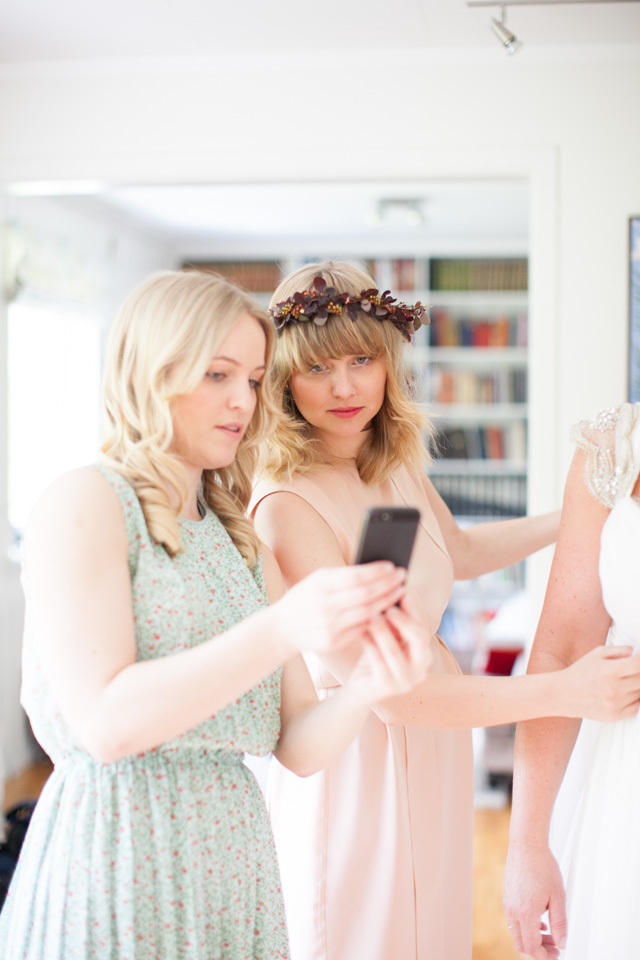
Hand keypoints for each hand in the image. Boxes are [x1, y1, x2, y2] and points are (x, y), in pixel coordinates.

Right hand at [278, 561, 405, 655]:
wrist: (281, 629)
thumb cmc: (304, 599)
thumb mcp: (316, 580)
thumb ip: (341, 576)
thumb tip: (375, 570)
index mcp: (320, 585)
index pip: (356, 576)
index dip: (377, 571)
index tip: (392, 565)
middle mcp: (324, 605)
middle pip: (365, 594)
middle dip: (387, 584)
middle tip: (403, 576)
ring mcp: (329, 625)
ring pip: (367, 612)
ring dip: (387, 601)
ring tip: (400, 591)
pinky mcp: (333, 641)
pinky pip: (361, 628)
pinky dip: (377, 618)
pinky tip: (388, 610)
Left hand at [345, 594, 431, 705]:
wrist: (360, 687)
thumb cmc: (375, 655)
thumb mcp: (388, 637)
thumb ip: (394, 621)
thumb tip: (394, 590)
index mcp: (424, 655)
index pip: (424, 628)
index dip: (414, 610)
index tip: (404, 592)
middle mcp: (420, 670)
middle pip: (419, 640)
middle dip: (404, 621)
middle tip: (389, 608)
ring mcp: (405, 681)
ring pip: (394, 651)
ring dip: (382, 631)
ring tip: (371, 616)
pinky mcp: (386, 688)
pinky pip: (378, 662)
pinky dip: (369, 644)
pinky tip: (361, 632)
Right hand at [503, 840, 565, 958]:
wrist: (527, 845)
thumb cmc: (542, 865)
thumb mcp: (558, 897)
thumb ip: (560, 923)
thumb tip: (562, 942)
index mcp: (526, 913)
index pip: (532, 947)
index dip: (544, 955)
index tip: (555, 954)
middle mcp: (513, 910)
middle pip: (521, 944)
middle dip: (539, 949)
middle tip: (554, 946)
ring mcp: (508, 903)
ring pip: (517, 933)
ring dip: (532, 937)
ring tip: (549, 932)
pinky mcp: (507, 896)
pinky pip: (514, 920)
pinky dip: (526, 926)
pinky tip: (539, 919)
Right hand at [563, 645, 639, 720]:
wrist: (563, 694)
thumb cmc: (580, 671)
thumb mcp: (597, 654)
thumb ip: (619, 650)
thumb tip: (635, 652)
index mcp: (609, 671)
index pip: (637, 665)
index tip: (639, 659)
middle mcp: (613, 689)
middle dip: (639, 673)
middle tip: (631, 671)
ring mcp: (614, 704)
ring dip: (636, 686)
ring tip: (623, 681)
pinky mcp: (614, 716)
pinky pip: (636, 707)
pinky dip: (634, 699)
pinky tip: (625, 692)